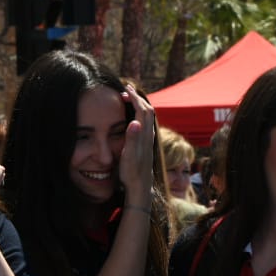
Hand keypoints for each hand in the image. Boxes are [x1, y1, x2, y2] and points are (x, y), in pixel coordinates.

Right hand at [117, 86, 156, 200]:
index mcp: (144, 135)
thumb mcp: (129, 156)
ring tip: (128, 99)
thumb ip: (132, 139)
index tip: (125, 89)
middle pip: (148, 110)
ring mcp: (149, 139)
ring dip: (139, 105)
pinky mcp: (146, 143)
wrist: (141, 186)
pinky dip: (139, 113)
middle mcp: (149, 135)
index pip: (142, 110)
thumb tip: (135, 121)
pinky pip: (145, 122)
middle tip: (126, 90)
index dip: (134, 98)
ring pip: (148, 116)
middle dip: (137, 98)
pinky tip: (132, 116)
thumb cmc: (132, 172)